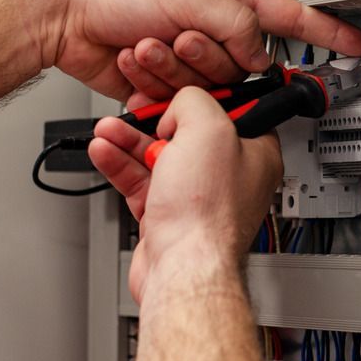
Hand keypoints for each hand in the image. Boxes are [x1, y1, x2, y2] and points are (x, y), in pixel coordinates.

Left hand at [23, 0, 360, 104]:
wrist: (62, 13)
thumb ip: (236, 27)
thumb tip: (261, 59)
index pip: (289, 18)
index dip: (325, 34)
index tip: (355, 47)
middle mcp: (208, 30)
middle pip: (243, 67)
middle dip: (212, 62)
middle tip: (180, 41)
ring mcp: (184, 61)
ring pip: (209, 90)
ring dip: (175, 73)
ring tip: (144, 46)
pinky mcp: (160, 87)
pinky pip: (178, 104)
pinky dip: (157, 91)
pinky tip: (135, 68)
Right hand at [89, 87, 281, 304]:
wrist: (182, 267)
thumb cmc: (207, 214)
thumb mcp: (208, 128)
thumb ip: (193, 101)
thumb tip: (178, 108)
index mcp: (255, 154)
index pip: (229, 111)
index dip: (198, 99)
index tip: (174, 93)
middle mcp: (228, 177)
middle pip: (186, 133)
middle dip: (152, 121)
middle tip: (135, 112)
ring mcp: (197, 198)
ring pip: (158, 157)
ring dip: (128, 142)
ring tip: (107, 130)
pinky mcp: (168, 216)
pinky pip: (141, 182)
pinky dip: (121, 165)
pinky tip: (105, 151)